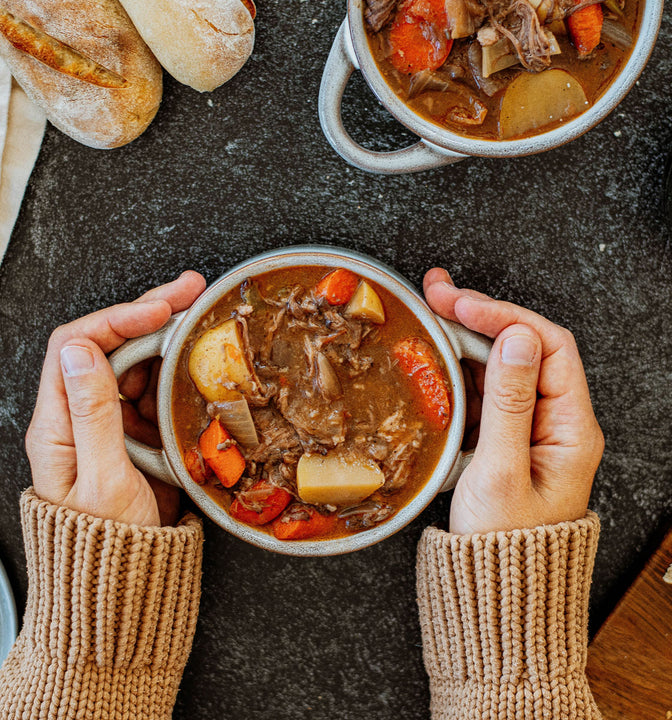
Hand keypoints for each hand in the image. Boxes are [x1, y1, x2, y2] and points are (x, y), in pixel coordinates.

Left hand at [25, 271, 205, 526]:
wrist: (124, 590)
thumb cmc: (109, 550)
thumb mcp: (102, 482)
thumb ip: (92, 416)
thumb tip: (82, 351)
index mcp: (58, 426)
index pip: (77, 346)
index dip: (119, 319)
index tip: (160, 310)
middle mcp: (80, 418)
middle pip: (107, 346)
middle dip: (148, 314)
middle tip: (189, 292)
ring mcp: (109, 426)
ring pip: (134, 366)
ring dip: (165, 340)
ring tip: (198, 321)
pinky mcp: (134, 437)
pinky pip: (153, 394)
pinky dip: (176, 374)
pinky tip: (196, 365)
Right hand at [424, 269, 603, 534]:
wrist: (493, 594)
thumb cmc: (500, 544)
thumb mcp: (501, 471)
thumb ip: (511, 403)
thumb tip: (516, 338)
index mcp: (572, 427)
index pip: (548, 346)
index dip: (504, 317)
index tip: (460, 305)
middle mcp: (556, 421)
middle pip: (524, 349)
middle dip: (480, 317)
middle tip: (435, 293)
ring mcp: (529, 429)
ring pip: (501, 367)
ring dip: (466, 338)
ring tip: (429, 312)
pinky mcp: (503, 439)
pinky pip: (485, 392)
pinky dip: (460, 370)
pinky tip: (436, 358)